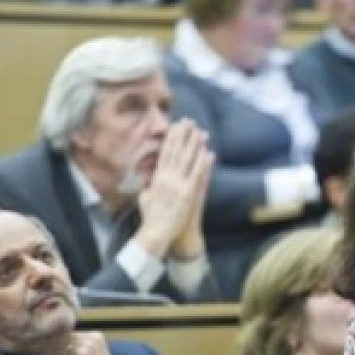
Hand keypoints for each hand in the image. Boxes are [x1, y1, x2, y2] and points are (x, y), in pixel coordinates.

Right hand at [135, 120, 209, 258]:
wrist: (157, 233)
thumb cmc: (151, 217)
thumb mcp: (145, 196)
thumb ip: (148, 183)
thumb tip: (148, 174)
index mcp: (157, 177)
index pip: (165, 152)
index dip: (172, 138)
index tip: (177, 126)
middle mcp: (167, 178)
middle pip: (176, 151)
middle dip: (183, 135)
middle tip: (190, 121)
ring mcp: (178, 185)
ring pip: (188, 160)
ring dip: (195, 145)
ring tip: (202, 131)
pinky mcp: (188, 194)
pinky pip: (197, 175)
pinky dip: (203, 163)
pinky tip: (208, 153)